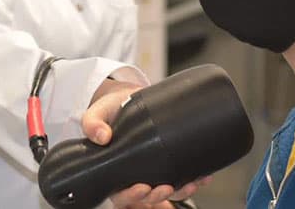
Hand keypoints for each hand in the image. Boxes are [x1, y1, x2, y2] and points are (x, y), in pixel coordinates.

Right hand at [82, 79, 211, 207]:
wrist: (126, 97)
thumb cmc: (109, 109)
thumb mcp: (96, 113)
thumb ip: (92, 124)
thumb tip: (102, 136)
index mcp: (113, 171)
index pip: (120, 194)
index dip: (131, 196)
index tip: (142, 188)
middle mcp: (133, 174)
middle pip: (145, 196)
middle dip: (157, 196)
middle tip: (166, 187)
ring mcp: (151, 169)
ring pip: (166, 190)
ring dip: (179, 191)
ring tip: (191, 183)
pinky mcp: (166, 160)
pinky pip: (180, 176)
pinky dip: (192, 179)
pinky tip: (203, 176)